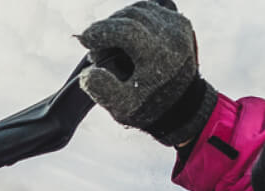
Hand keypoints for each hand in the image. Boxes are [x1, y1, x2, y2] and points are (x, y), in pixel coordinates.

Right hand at [76, 1, 217, 150]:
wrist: (181, 103)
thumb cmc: (148, 105)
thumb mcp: (124, 107)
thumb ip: (103, 91)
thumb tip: (88, 73)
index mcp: (160, 56)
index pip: (127, 29)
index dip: (101, 31)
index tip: (84, 39)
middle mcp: (173, 36)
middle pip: (130, 17)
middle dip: (106, 29)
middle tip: (96, 50)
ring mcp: (178, 26)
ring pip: (138, 10)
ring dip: (118, 22)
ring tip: (109, 43)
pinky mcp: (180, 22)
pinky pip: (149, 11)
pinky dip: (132, 20)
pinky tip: (124, 35)